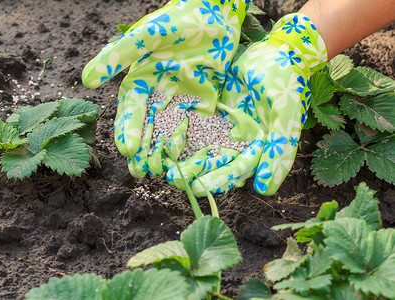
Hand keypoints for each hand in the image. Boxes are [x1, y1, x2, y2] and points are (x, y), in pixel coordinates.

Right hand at [82, 0, 249, 176]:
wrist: (215, 14)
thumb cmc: (177, 20)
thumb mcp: (146, 35)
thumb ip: (118, 55)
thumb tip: (86, 80)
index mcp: (139, 80)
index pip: (131, 109)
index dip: (128, 129)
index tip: (127, 149)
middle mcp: (157, 94)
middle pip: (147, 126)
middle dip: (143, 149)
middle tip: (139, 172)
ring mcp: (180, 101)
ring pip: (169, 131)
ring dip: (163, 152)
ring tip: (158, 172)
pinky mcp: (202, 104)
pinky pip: (195, 126)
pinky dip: (191, 143)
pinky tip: (186, 159)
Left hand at [167, 13, 327, 195]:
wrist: (274, 52)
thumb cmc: (283, 82)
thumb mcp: (284, 114)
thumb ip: (280, 150)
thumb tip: (265, 191)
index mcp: (260, 148)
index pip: (236, 171)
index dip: (216, 180)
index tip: (195, 187)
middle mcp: (242, 143)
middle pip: (216, 164)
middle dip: (195, 173)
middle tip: (172, 179)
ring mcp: (227, 129)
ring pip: (203, 149)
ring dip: (185, 158)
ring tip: (164, 165)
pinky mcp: (214, 115)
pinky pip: (197, 128)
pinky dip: (183, 135)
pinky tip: (165, 140)